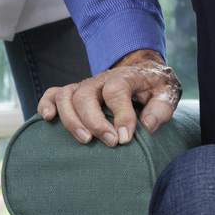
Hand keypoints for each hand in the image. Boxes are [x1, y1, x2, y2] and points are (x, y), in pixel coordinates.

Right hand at [37, 49, 180, 146]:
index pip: (116, 90)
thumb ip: (161, 108)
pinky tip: (48, 119)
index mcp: (126, 76)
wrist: (144, 71)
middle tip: (111, 143)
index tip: (125, 138)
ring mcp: (86, 85)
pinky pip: (53, 93)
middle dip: (95, 121)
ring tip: (85, 140)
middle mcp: (101, 79)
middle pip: (86, 95)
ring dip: (71, 119)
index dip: (120, 115)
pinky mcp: (76, 93)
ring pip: (67, 96)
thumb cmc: (155, 86)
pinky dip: (46, 104)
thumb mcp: (168, 93)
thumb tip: (147, 126)